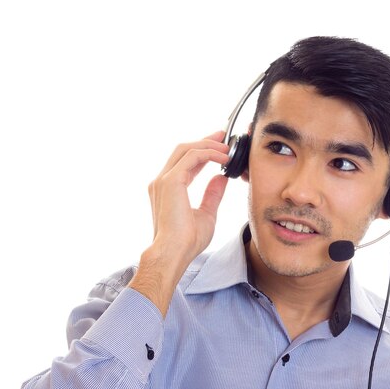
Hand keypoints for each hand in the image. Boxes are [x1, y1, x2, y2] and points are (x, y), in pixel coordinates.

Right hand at [130, 131, 229, 315]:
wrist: (173, 253)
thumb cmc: (186, 242)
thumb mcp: (206, 214)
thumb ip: (212, 195)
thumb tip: (221, 179)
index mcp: (167, 188)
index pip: (184, 161)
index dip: (202, 150)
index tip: (219, 145)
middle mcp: (162, 181)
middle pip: (183, 150)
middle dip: (205, 141)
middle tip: (224, 136)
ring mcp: (164, 180)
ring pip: (186, 149)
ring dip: (208, 145)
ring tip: (228, 149)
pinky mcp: (171, 181)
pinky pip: (192, 157)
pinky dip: (209, 153)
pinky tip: (224, 158)